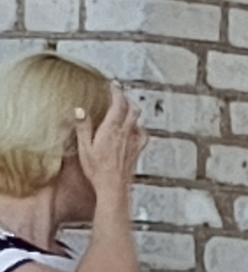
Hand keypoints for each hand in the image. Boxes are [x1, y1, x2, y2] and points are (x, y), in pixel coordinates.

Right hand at [72, 84, 144, 200]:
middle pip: (132, 109)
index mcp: (112, 129)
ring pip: (138, 120)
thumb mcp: (84, 147)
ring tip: (127, 107)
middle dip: (126, 98)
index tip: (113, 84)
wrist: (113, 187)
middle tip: (119, 93)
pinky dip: (139, 127)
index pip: (118, 104)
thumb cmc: (97, 169)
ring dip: (133, 110)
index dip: (117, 92)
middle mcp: (126, 133)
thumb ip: (83, 127)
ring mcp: (134, 142)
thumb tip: (80, 110)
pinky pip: (143, 134)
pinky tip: (135, 129)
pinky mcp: (137, 151)